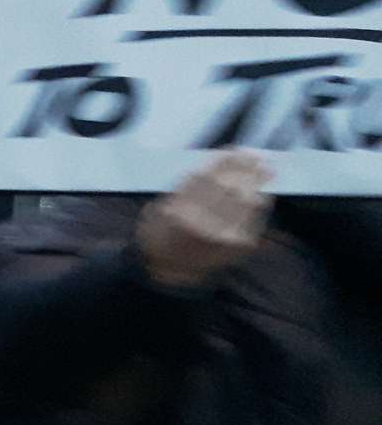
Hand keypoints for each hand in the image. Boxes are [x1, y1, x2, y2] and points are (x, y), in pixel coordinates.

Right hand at [137, 150, 272, 289]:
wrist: (170, 274)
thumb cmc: (159, 238)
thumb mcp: (156, 210)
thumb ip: (182, 190)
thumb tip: (212, 167)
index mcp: (178, 211)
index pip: (207, 178)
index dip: (225, 162)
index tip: (236, 150)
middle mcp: (203, 222)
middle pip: (230, 187)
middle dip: (246, 168)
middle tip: (256, 155)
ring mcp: (224, 234)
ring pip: (247, 201)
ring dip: (258, 182)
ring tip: (266, 167)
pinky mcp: (239, 244)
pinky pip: (255, 218)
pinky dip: (261, 202)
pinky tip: (264, 192)